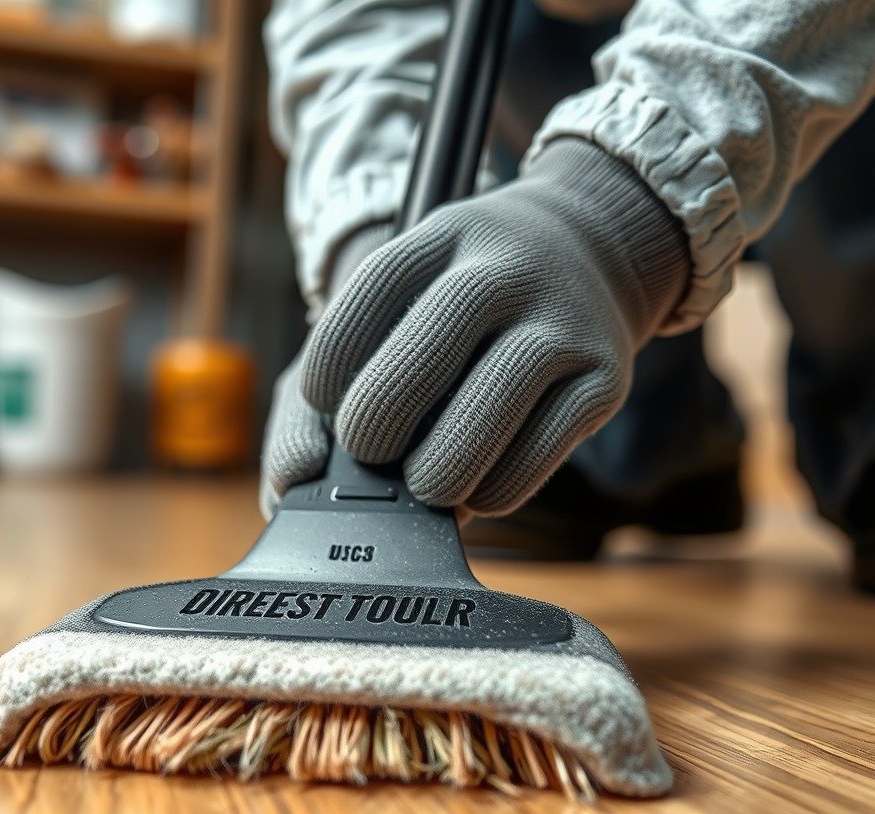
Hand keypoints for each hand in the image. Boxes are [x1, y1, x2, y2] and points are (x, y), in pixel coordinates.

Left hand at [264, 139, 688, 516]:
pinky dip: (495, 489)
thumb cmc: (477, 289)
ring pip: (489, 407)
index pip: (375, 288)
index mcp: (447, 235)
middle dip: (379, 415)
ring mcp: (565, 324)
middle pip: (428, 349)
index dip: (333, 355)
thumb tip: (297, 472)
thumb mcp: (421, 275)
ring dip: (438, 466)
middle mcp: (508, 270)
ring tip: (423, 481)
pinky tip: (476, 487)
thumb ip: (354, 347)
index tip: (321, 398)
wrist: (594, 248)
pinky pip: (541, 454)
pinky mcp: (606, 380)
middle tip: (367, 447)